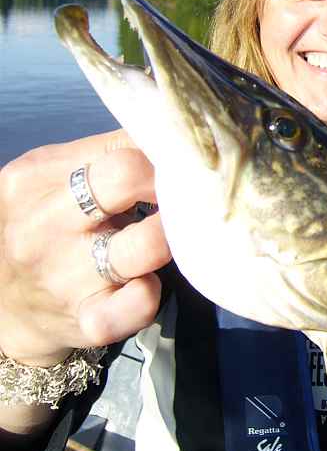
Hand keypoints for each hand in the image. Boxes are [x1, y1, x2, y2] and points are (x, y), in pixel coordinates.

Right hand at [0, 130, 171, 367]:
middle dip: (173, 183)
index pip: (121, 149)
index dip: (165, 156)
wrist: (2, 308)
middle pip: (128, 178)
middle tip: (185, 196)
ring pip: (148, 244)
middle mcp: (46, 224)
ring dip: (172, 236)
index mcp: (36, 178)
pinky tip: (144, 282)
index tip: (181, 167)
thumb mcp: (50, 179)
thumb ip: (103, 152)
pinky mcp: (88, 320)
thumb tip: (169, 130)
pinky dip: (153, 290)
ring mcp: (67, 275)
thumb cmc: (41, 227)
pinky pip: (141, 303)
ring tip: (167, 236)